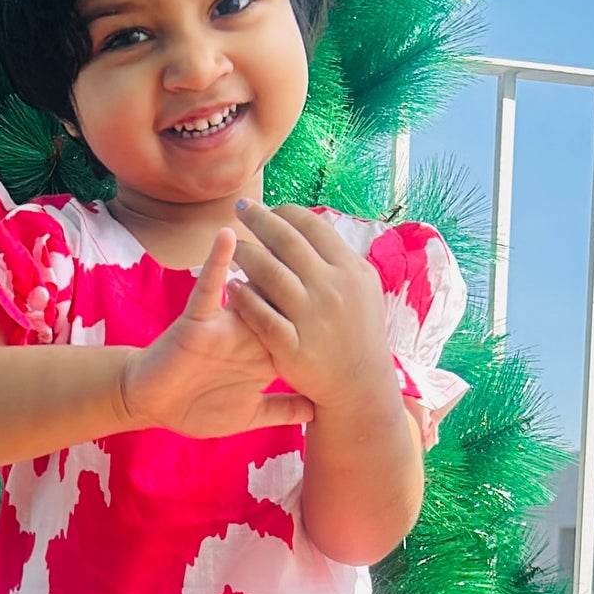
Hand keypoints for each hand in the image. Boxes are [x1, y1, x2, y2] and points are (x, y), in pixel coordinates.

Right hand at [119, 229, 314, 437]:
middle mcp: (248, 331)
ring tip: (277, 221)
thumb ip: (281, 410)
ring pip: (250, 285)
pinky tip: (227, 238)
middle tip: (327, 251)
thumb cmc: (196, 408)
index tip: (352, 299)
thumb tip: (315, 409)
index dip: (321, 310)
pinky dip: (217, 264)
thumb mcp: (249, 416)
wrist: (154, 406)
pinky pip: (208, 289)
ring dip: (262, 255)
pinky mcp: (196, 321)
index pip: (299, 324)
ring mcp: (223, 323)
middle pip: (282, 297)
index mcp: (264, 350)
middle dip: (301, 275)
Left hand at [227, 202, 394, 410]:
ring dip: (245, 254)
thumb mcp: (363, 288)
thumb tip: (313, 226)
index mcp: (350, 270)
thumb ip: (339, 258)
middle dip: (259, 219)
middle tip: (240, 208)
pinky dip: (244, 298)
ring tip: (231, 246)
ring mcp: (312, 318)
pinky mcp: (293, 347)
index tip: (268, 209)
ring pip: (269, 273)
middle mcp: (332, 289)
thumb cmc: (359, 332)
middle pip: (286, 241)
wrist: (361, 386)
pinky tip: (230, 287)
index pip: (312, 226)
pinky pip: (261, 316)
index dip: (285, 212)